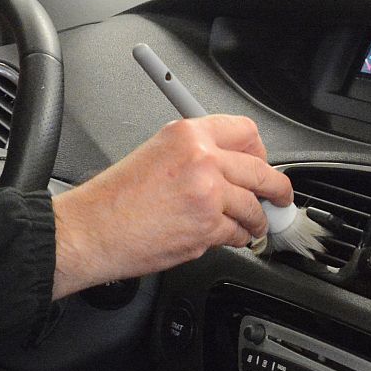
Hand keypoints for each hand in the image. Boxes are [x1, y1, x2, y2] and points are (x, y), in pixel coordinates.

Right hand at [49, 116, 292, 296]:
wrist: (91, 231)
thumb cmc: (112, 200)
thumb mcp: (154, 154)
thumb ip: (195, 154)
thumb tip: (230, 168)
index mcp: (187, 134)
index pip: (246, 131)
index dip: (261, 152)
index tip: (263, 164)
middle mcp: (201, 158)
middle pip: (262, 170)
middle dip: (277, 190)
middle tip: (279, 199)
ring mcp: (207, 194)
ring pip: (253, 207)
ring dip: (256, 221)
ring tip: (251, 227)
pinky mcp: (206, 228)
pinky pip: (237, 233)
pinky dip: (237, 239)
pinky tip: (229, 238)